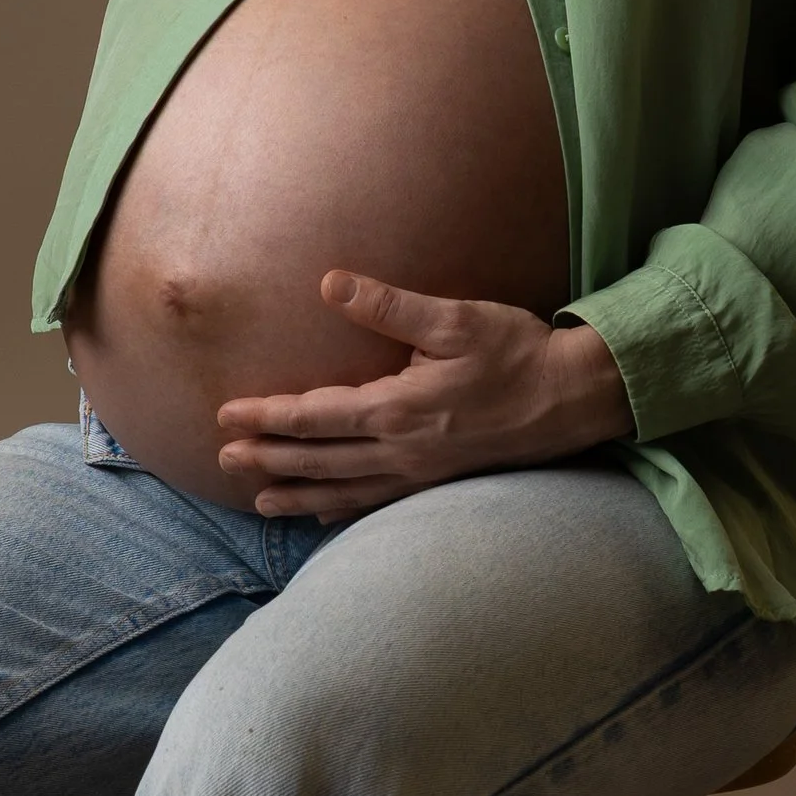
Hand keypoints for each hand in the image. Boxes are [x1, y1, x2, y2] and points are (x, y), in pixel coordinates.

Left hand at [213, 273, 634, 521]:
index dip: (266, 416)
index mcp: (397, 408)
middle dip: (268, 458)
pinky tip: (319, 512)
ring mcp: (418, 472)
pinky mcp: (435, 482)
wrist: (572, 398)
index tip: (227, 415)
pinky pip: (376, 503)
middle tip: (223, 458)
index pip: (314, 415)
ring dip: (296, 492)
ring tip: (257, 500)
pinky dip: (341, 509)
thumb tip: (330, 283)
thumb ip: (388, 305)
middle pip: (318, 459)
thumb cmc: (516, 351)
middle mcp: (401, 449)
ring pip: (343, 489)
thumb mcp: (454, 319)